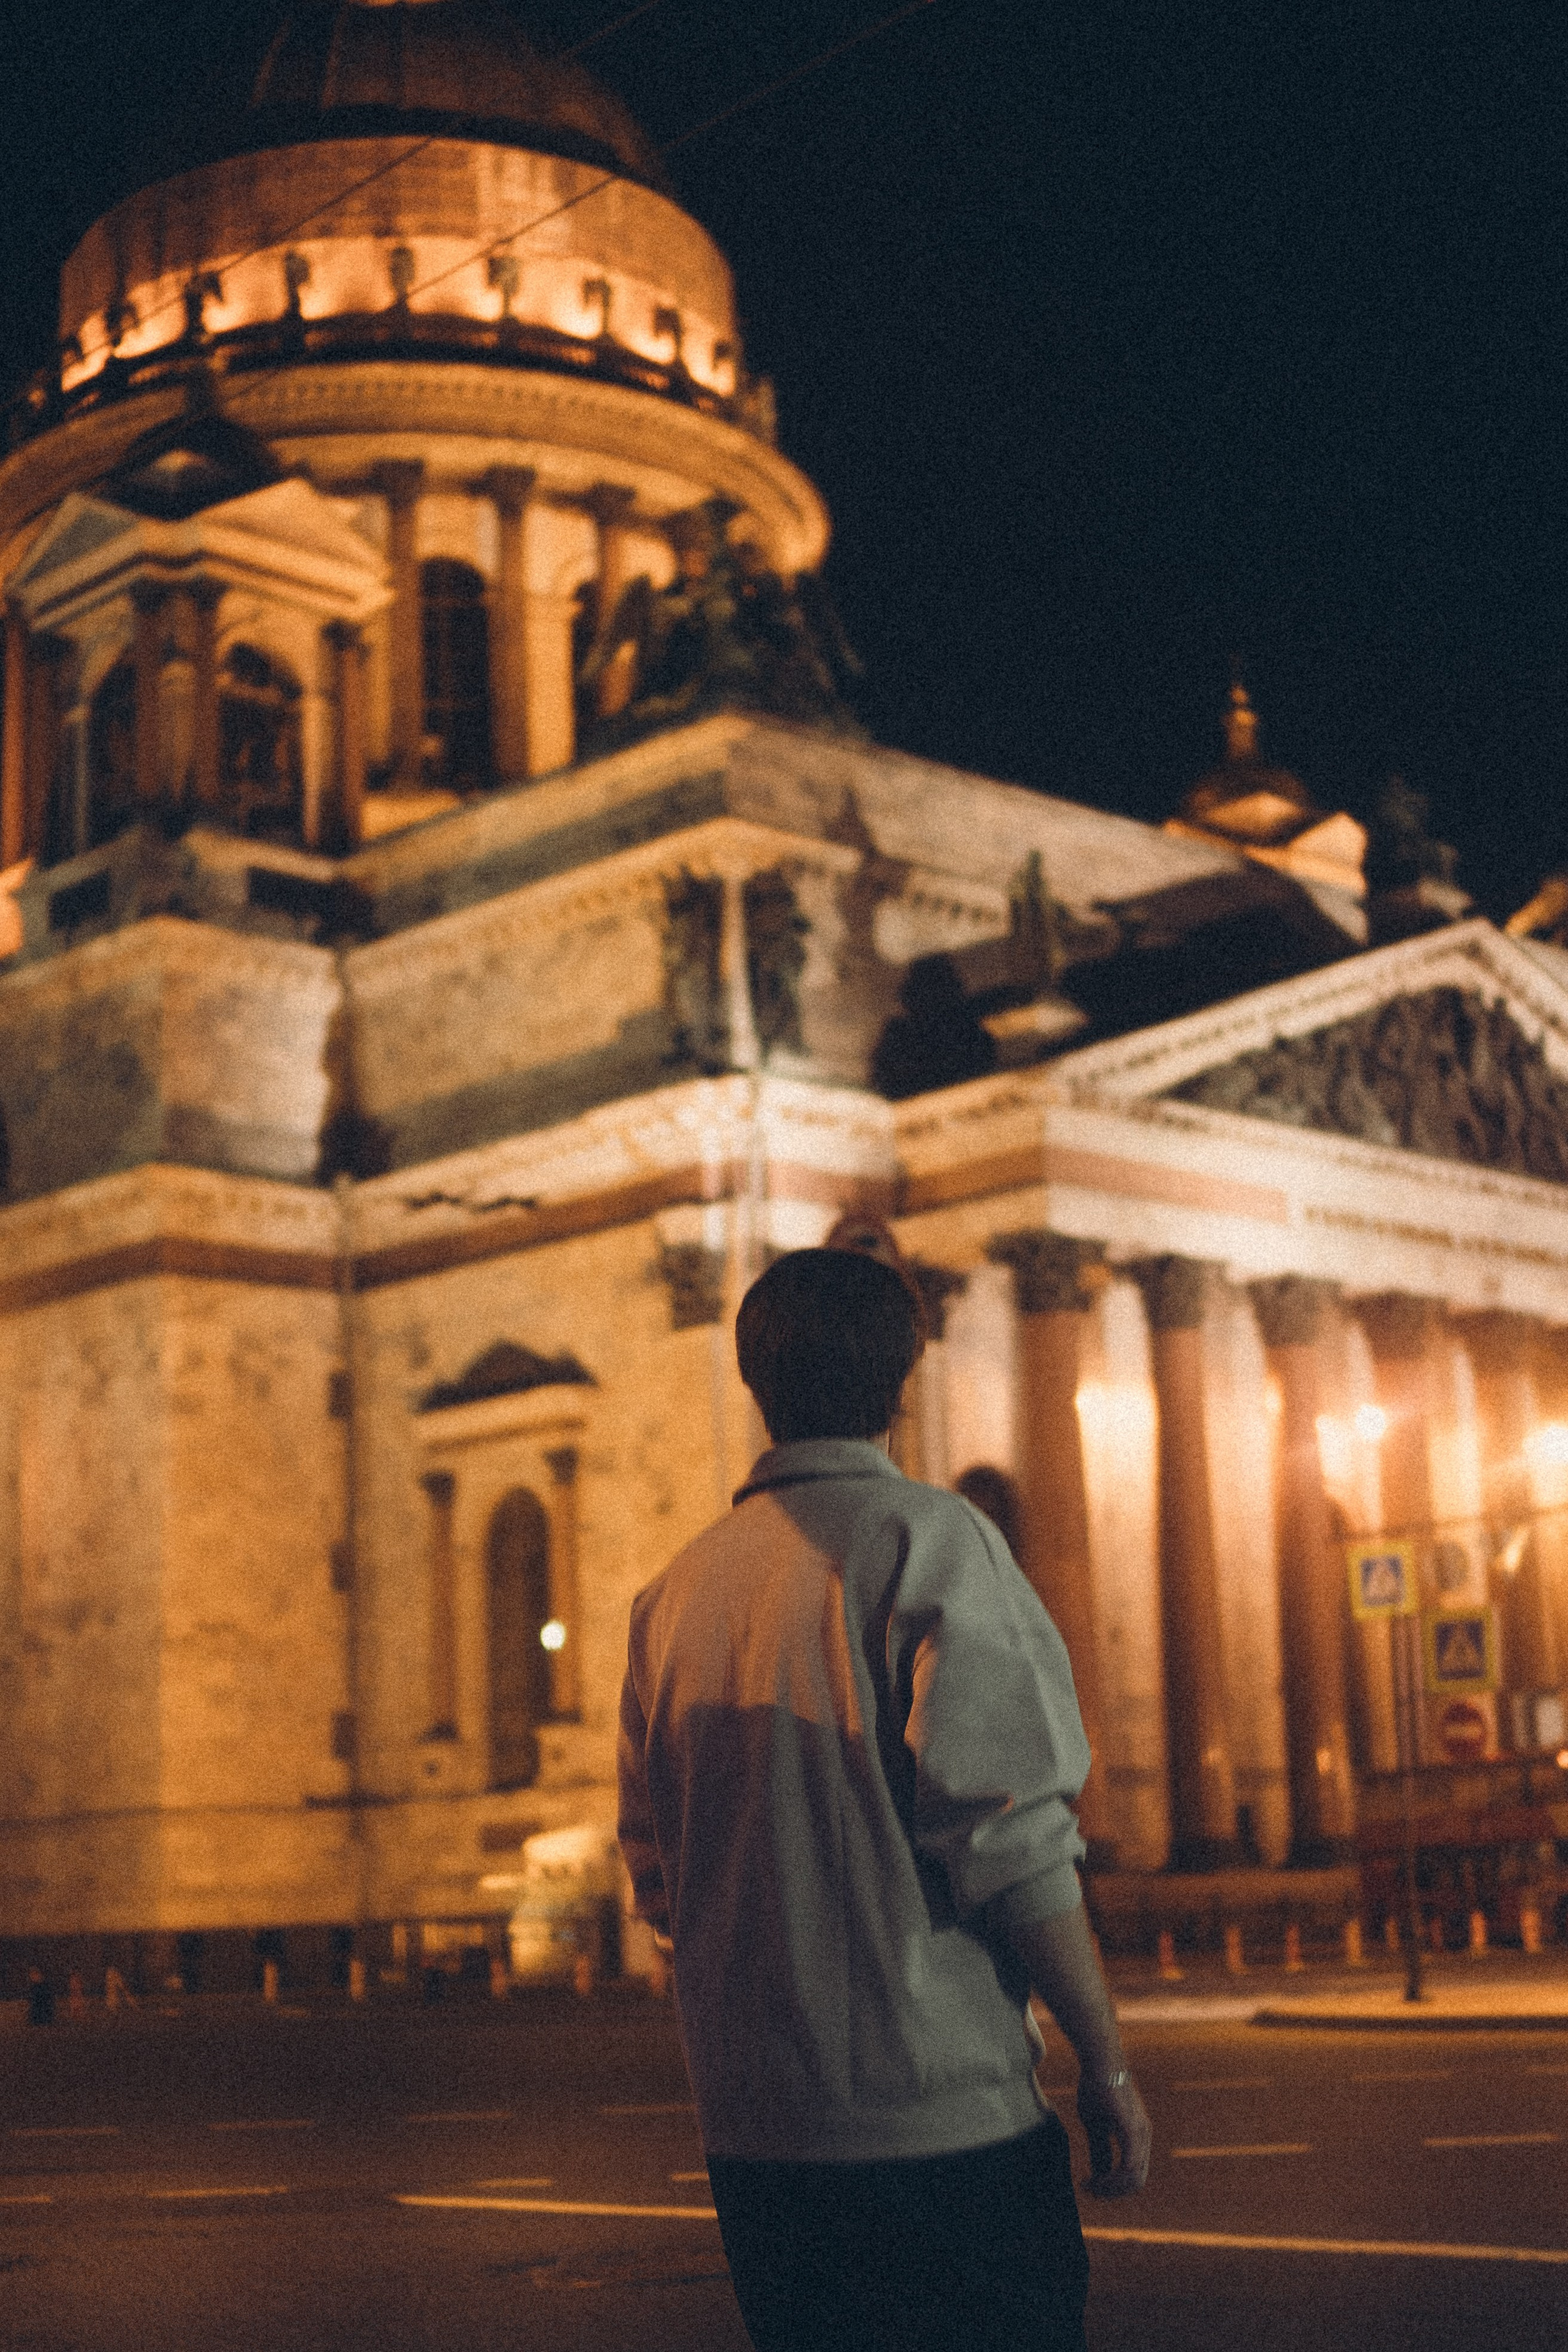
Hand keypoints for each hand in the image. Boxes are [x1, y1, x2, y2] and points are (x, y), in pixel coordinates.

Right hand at [1076, 2071, 1150, 2196]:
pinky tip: (1094, 2179)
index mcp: (1137, 2135)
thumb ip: (1100, 2149)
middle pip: (1136, 2182)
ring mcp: (1141, 2134)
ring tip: (1089, 2186)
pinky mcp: (1133, 2131)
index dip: (1113, 2186)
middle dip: (1112, 2191)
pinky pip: (1128, 2168)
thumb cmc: (1096, 2086)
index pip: (1133, 2174)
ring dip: (1110, 2189)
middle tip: (1090, 2191)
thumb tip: (1099, 2173)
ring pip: (1133, 2179)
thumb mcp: (1095, 2124)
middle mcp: (1144, 2137)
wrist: (1099, 2062)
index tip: (1090, 2186)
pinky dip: (1111, 2180)